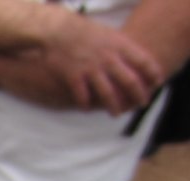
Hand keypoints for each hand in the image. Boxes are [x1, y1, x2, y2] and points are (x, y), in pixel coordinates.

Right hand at [41, 12, 163, 113]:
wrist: (58, 31)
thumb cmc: (86, 32)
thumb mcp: (110, 35)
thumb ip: (123, 48)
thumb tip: (137, 63)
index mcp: (119, 45)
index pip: (143, 61)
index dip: (153, 73)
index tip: (158, 83)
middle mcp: (107, 58)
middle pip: (129, 81)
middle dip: (139, 95)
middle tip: (142, 103)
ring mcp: (90, 69)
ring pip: (108, 93)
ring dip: (114, 106)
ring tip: (116, 114)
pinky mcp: (74, 77)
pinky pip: (83, 96)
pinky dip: (86, 105)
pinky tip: (87, 108)